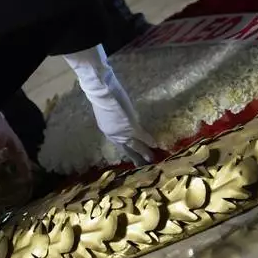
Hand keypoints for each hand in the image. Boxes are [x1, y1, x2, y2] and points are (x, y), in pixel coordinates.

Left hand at [63, 46, 157, 164]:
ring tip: (152, 160)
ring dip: (144, 153)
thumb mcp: (108, 112)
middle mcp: (113, 135)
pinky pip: (142, 136)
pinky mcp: (131, 128)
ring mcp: (122, 132)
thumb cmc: (103, 95)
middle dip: (135, 157)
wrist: (102, 91)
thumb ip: (115, 119)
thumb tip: (123, 120)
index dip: (127, 150)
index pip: (118, 143)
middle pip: (126, 149)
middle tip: (142, 166)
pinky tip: (155, 144)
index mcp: (107, 130)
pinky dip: (149, 140)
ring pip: (135, 146)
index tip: (132, 157)